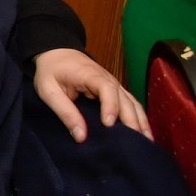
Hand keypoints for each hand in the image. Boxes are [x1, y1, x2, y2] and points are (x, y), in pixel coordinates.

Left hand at [32, 48, 150, 141]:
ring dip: (141, 121)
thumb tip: (81, 136)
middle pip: (125, 98)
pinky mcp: (115, 91)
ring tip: (147, 142)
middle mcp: (108, 79)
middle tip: (135, 141)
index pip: (106, 89)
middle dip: (131, 120)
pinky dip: (139, 118)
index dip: (110, 106)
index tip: (108, 124)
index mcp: (90, 75)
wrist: (57, 53)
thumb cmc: (51, 71)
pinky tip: (144, 133)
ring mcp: (114, 84)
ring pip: (132, 103)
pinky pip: (131, 104)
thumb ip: (65, 112)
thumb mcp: (48, 91)